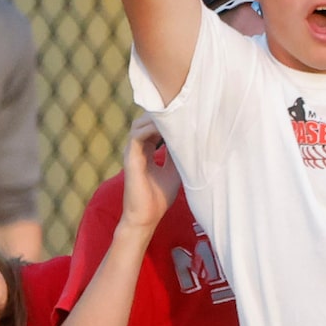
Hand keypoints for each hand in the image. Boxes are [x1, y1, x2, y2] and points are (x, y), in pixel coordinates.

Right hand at [119, 118, 179, 233]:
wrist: (147, 216)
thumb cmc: (160, 195)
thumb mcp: (176, 171)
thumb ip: (180, 155)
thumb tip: (195, 141)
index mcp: (146, 150)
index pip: (153, 126)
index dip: (168, 119)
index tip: (187, 113)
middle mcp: (137, 148)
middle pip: (145, 121)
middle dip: (162, 114)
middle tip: (183, 109)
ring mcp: (132, 152)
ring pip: (139, 125)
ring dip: (157, 118)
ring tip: (177, 114)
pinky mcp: (131, 159)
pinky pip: (137, 136)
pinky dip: (151, 129)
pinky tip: (168, 129)